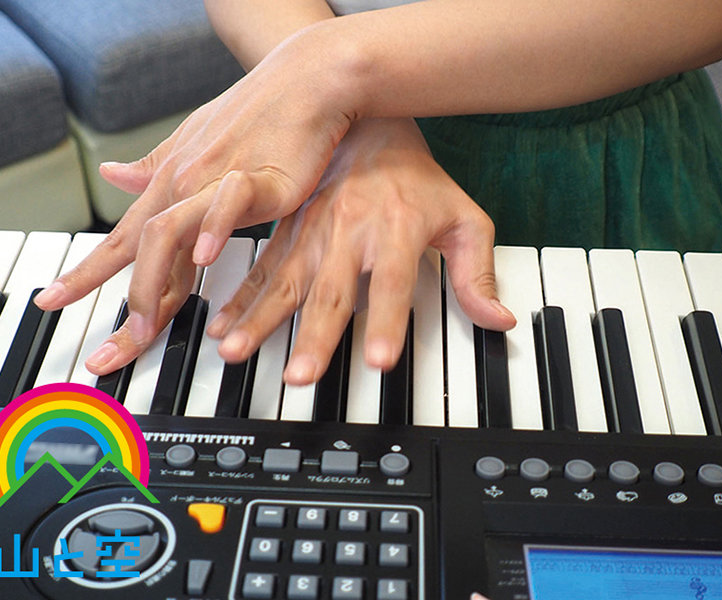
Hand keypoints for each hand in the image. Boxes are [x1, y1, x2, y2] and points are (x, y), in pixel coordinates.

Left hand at [34, 31, 352, 371]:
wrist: (304, 83)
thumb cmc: (257, 117)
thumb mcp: (195, 143)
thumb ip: (155, 167)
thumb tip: (115, 174)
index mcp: (170, 183)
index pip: (121, 237)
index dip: (85, 272)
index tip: (54, 301)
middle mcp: (182, 184)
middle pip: (137, 249)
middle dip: (118, 304)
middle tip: (107, 354)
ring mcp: (215, 179)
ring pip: (167, 232)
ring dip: (152, 284)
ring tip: (145, 327)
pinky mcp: (257, 177)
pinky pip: (226, 203)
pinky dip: (211, 230)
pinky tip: (204, 259)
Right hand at [210, 118, 514, 384]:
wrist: (369, 126)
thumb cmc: (418, 179)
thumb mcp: (463, 218)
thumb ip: (477, 272)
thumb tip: (499, 320)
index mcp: (396, 229)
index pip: (393, 282)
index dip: (386, 323)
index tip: (378, 362)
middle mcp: (349, 232)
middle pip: (331, 291)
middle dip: (314, 337)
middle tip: (301, 376)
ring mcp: (313, 233)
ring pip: (286, 283)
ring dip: (261, 320)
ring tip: (237, 351)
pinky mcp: (289, 233)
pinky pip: (262, 270)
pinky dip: (241, 300)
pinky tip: (222, 325)